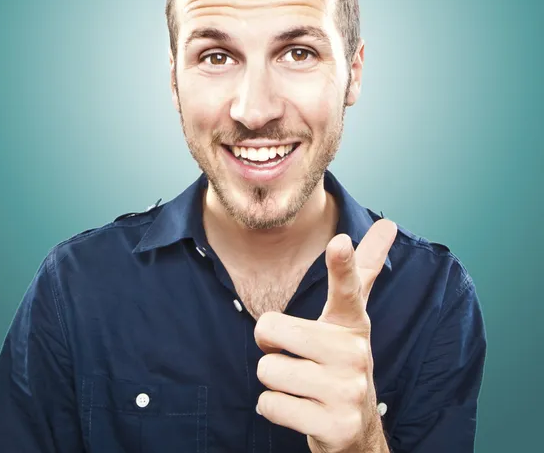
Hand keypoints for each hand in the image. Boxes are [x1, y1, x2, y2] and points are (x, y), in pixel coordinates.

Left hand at [254, 219, 396, 452]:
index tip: (339, 242)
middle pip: (270, 329)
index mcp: (353, 323)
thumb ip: (359, 273)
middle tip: (296, 357)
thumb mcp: (349, 320)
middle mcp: (355, 353)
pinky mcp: (335, 426)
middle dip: (270, 346)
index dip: (342, 264)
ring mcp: (348, 391)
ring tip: (302, 387)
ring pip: (267, 370)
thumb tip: (388, 224)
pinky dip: (274, 409)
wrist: (355, 431)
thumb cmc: (340, 363)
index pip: (348, 286)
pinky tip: (301, 410)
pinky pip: (268, 405)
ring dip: (274, 382)